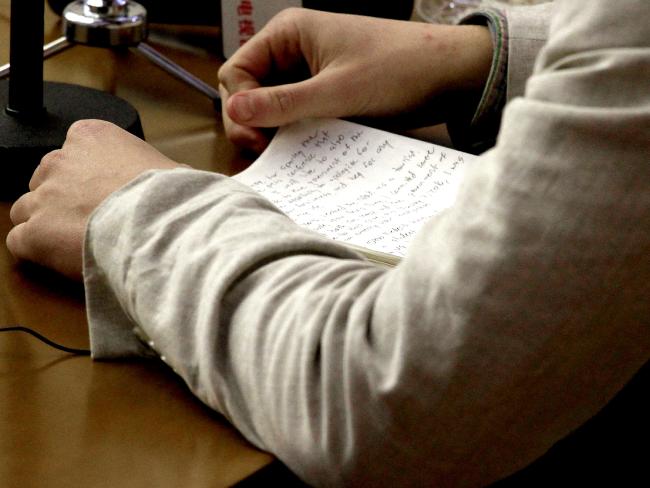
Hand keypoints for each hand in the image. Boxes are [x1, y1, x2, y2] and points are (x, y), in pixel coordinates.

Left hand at [6, 120, 182, 280]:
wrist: (159, 225)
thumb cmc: (170, 197)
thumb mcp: (171, 169)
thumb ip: (153, 169)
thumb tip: (171, 182)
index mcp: (92, 136)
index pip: (74, 149)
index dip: (87, 174)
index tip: (103, 190)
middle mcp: (60, 161)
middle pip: (46, 179)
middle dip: (62, 198)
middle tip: (90, 219)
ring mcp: (43, 197)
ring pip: (26, 209)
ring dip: (46, 224)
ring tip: (74, 243)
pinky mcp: (35, 233)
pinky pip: (19, 241)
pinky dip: (36, 251)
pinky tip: (61, 259)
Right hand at [218, 8, 492, 151]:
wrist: (449, 74)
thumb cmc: (397, 68)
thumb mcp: (337, 90)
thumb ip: (285, 103)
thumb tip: (235, 111)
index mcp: (288, 34)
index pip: (238, 71)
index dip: (239, 106)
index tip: (257, 139)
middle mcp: (293, 51)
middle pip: (250, 90)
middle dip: (254, 121)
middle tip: (269, 151)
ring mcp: (310, 73)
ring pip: (272, 106)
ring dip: (275, 130)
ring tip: (288, 153)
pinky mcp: (326, 93)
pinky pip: (297, 114)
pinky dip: (296, 132)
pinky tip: (305, 149)